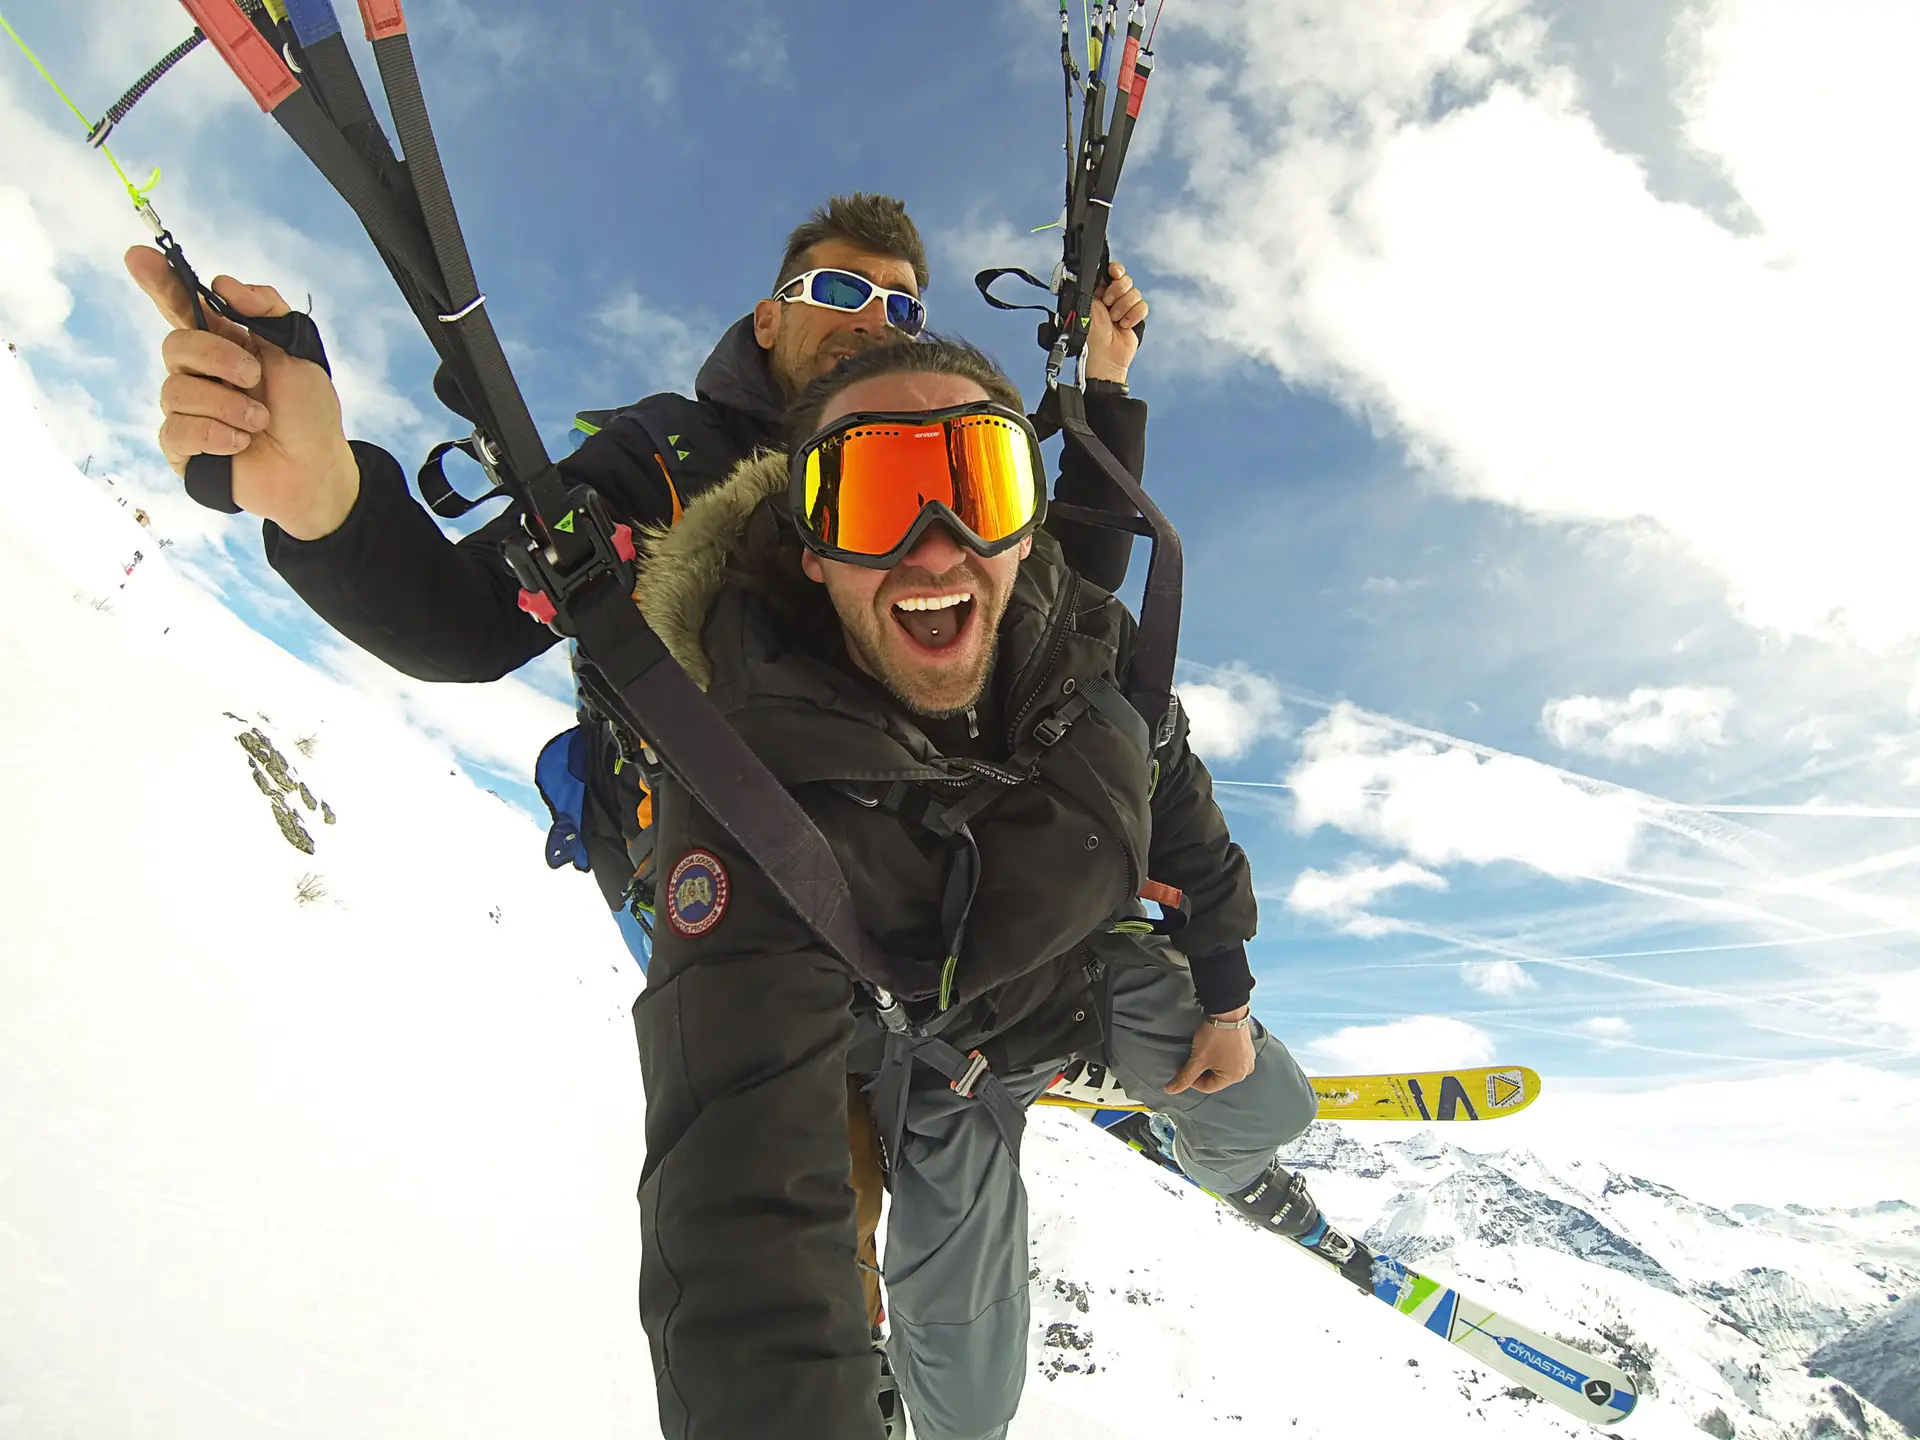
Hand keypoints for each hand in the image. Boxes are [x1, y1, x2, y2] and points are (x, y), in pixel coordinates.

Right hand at [125, 245, 359, 539]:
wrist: (316, 470)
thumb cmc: (309, 415)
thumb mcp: (300, 354)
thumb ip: (267, 311)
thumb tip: (223, 283)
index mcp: (226, 343)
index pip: (182, 306)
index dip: (159, 281)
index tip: (139, 256)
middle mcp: (201, 373)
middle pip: (175, 344)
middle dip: (216, 356)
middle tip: (254, 377)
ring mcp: (190, 410)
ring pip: (175, 390)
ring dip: (226, 405)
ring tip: (259, 421)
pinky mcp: (184, 447)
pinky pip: (176, 430)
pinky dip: (214, 435)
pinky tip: (241, 443)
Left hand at [1084, 259, 1147, 384]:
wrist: (1104, 356)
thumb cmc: (1090, 336)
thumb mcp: (1086, 305)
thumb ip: (1092, 286)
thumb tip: (1096, 270)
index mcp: (1098, 292)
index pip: (1112, 271)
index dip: (1115, 271)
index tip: (1113, 275)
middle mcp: (1112, 297)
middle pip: (1125, 280)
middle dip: (1117, 292)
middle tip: (1108, 305)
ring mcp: (1125, 307)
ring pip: (1135, 293)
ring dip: (1123, 307)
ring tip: (1114, 320)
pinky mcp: (1135, 317)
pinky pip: (1142, 306)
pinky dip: (1133, 316)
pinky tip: (1124, 325)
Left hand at [1165, 1005, 1255, 1094]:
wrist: (1227, 1011)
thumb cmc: (1215, 1037)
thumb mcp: (1198, 1059)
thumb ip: (1185, 1077)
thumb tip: (1170, 1090)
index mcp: (1235, 1077)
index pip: (1207, 1087)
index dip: (1191, 1079)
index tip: (1181, 1067)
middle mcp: (1245, 1071)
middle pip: (1216, 1078)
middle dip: (1201, 1071)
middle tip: (1191, 1059)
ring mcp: (1248, 1059)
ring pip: (1222, 1068)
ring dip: (1210, 1063)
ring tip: (1202, 1052)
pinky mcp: (1247, 1048)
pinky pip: (1230, 1058)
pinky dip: (1219, 1056)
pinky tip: (1213, 1046)